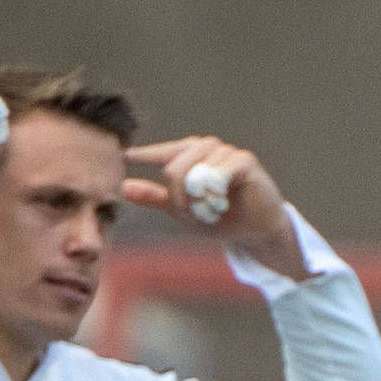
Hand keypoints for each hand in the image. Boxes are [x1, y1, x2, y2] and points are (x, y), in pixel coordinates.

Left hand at [125, 135, 297, 275]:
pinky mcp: (244, 160)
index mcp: (191, 156)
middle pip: (174, 168)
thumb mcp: (183, 210)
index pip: (163, 152)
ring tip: (210, 212)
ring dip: (198, 200)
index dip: (145, 155)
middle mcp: (207, 148)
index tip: (125, 157)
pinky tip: (221, 204)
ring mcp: (226, 152)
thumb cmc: (223, 218)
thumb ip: (155, 198)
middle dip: (178, 199)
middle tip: (190, 216)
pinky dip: (215, 194)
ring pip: (194, 173)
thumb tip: (123, 188)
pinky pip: (218, 173)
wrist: (256, 232)